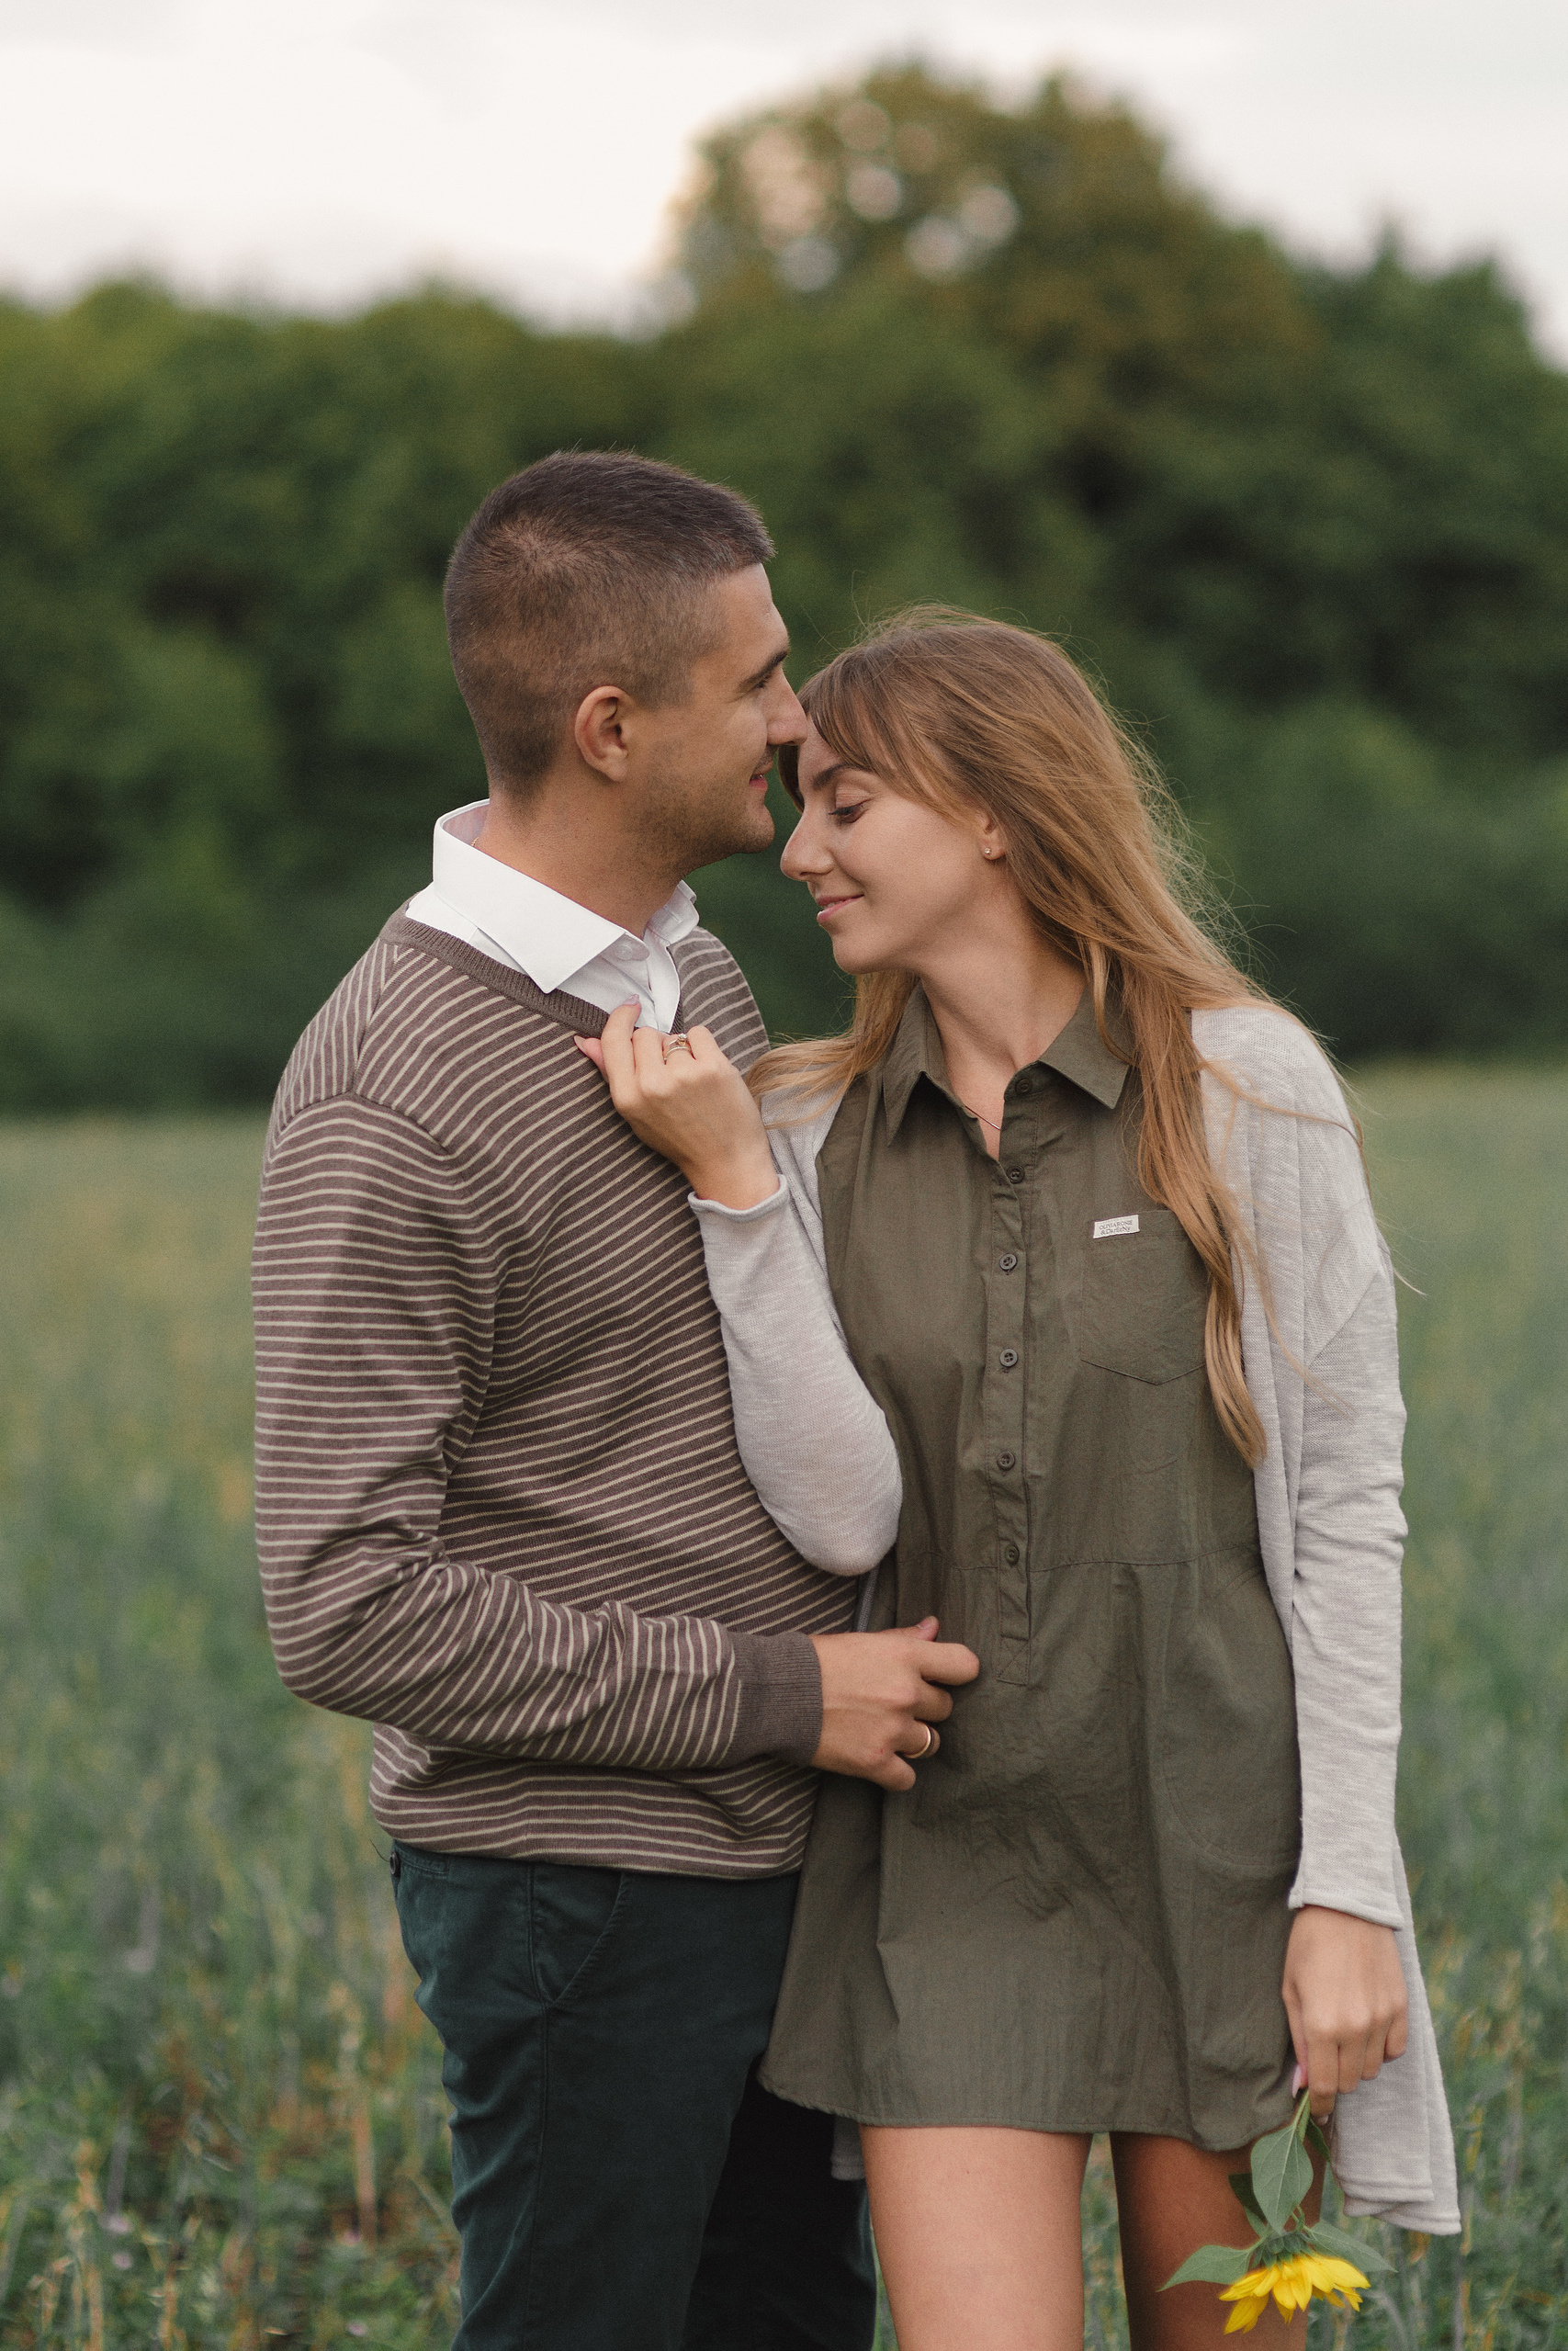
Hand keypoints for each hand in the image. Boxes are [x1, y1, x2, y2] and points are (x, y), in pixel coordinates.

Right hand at [576, 1003, 777, 1207]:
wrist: (725, 1159)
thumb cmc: (678, 1137)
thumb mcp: (636, 1113)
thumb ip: (611, 1074)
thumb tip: (585, 1041)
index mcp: (628, 1098)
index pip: (614, 1040)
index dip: (620, 1018)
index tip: (630, 1007)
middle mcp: (652, 1085)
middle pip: (645, 1034)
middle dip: (655, 1045)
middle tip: (669, 1073)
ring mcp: (684, 1074)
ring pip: (673, 1036)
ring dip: (682, 1051)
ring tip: (691, 1081)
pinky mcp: (713, 1067)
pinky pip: (698, 1032)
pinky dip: (703, 1046)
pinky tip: (707, 1071)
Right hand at [810, 1616, 980, 1791]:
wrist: (776, 1694)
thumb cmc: (815, 1661)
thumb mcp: (861, 1640)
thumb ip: (903, 1638)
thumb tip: (934, 1628)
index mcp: (905, 1656)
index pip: (964, 1666)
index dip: (955, 1673)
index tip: (941, 1678)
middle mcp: (906, 1692)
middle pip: (944, 1708)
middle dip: (924, 1707)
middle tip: (894, 1705)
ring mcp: (893, 1730)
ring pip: (930, 1743)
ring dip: (912, 1739)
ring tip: (885, 1731)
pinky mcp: (875, 1761)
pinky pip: (907, 1777)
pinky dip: (896, 1773)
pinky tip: (879, 1759)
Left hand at [1282, 1905, 1408, 2118]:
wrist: (1347, 1907)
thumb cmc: (1308, 1946)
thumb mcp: (1290, 1991)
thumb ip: (1298, 2041)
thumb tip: (1302, 2085)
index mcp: (1322, 2027)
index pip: (1325, 2087)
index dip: (1319, 2104)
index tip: (1316, 2110)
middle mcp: (1355, 2029)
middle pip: (1350, 2082)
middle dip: (1335, 2077)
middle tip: (1325, 2057)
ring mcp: (1382, 2019)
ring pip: (1373, 2069)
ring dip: (1357, 2062)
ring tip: (1344, 2033)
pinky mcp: (1401, 2008)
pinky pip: (1395, 2050)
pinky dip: (1381, 2048)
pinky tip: (1367, 2026)